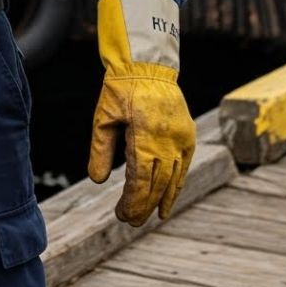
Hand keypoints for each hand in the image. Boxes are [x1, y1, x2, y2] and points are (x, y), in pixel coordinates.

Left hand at [87, 69, 194, 224]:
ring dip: (160, 200)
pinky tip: (168, 201)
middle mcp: (167, 141)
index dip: (132, 201)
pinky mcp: (188, 135)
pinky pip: (183, 167)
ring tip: (148, 217)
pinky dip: (176, 186)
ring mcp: (181, 139)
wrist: (146, 65)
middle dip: (143, 206)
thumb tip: (98, 180)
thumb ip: (101, 150)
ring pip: (172, 179)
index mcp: (144, 136)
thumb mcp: (103, 117)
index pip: (140, 180)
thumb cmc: (120, 90)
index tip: (122, 215)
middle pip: (157, 184)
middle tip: (130, 221)